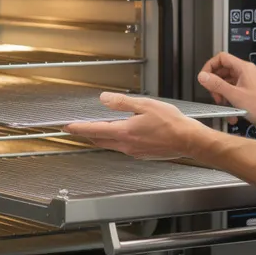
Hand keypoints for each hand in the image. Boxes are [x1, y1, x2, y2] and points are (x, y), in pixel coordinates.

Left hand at [63, 92, 208, 159]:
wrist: (188, 140)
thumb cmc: (171, 123)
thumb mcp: (145, 105)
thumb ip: (122, 102)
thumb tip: (104, 99)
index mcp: (124, 132)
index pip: (94, 130)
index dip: (78, 128)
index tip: (67, 126)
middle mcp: (126, 145)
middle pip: (99, 140)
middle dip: (87, 134)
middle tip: (79, 127)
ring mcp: (133, 152)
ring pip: (110, 144)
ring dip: (102, 137)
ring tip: (100, 127)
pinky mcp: (141, 154)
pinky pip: (123, 147)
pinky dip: (117, 140)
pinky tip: (124, 132)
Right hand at [197, 52, 255, 128]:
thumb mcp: (234, 95)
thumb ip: (217, 84)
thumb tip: (203, 76)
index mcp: (243, 68)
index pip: (221, 58)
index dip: (210, 66)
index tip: (204, 77)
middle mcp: (245, 72)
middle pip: (222, 71)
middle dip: (215, 84)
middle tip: (214, 95)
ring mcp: (246, 82)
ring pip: (226, 83)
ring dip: (222, 95)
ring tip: (223, 105)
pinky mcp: (247, 91)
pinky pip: (233, 92)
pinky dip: (229, 101)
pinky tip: (230, 113)